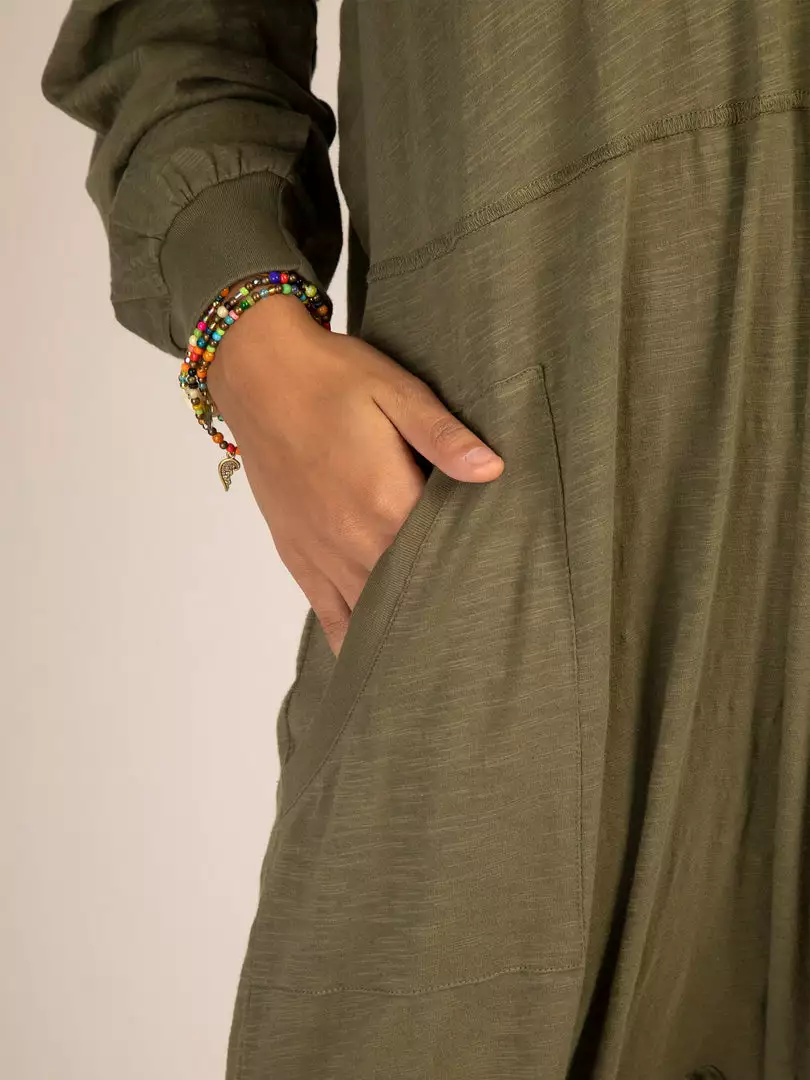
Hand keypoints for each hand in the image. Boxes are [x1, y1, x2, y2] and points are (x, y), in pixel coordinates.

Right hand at [207, 292, 503, 655]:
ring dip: (403, 627)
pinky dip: (353, 639)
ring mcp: (323, 556)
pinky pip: (329, 616)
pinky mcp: (298, 557)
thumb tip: (493, 469)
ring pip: (372, 613)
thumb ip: (443, 436)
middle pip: (411, 594)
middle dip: (445, 606)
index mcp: (387, 503)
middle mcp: (355, 542)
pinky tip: (374, 654)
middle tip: (482, 625)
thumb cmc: (332, 378)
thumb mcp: (396, 391)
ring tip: (441, 646)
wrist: (257, 374)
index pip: (444, 557)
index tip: (504, 585)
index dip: (475, 572)